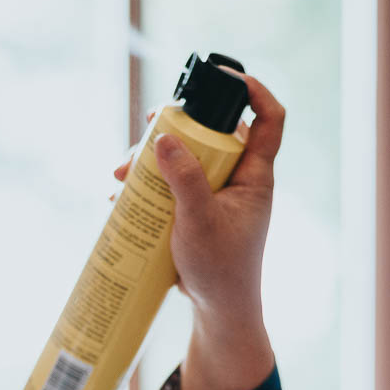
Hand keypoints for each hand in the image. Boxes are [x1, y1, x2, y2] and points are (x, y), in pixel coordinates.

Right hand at [109, 70, 282, 333]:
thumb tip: (163, 136)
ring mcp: (217, 195)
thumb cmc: (220, 270)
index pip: (269, 121)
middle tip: (145, 125)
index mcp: (255, 176)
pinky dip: (149, 185)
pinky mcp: (197, 211)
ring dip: (153, 159)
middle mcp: (239, 179)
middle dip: (176, 127)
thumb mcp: (199, 221)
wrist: (217, 311)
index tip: (225, 77)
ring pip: (187, 158)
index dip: (254, 91)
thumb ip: (184, 179)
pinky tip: (121, 196)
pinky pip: (174, 185)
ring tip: (120, 174)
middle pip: (213, 134)